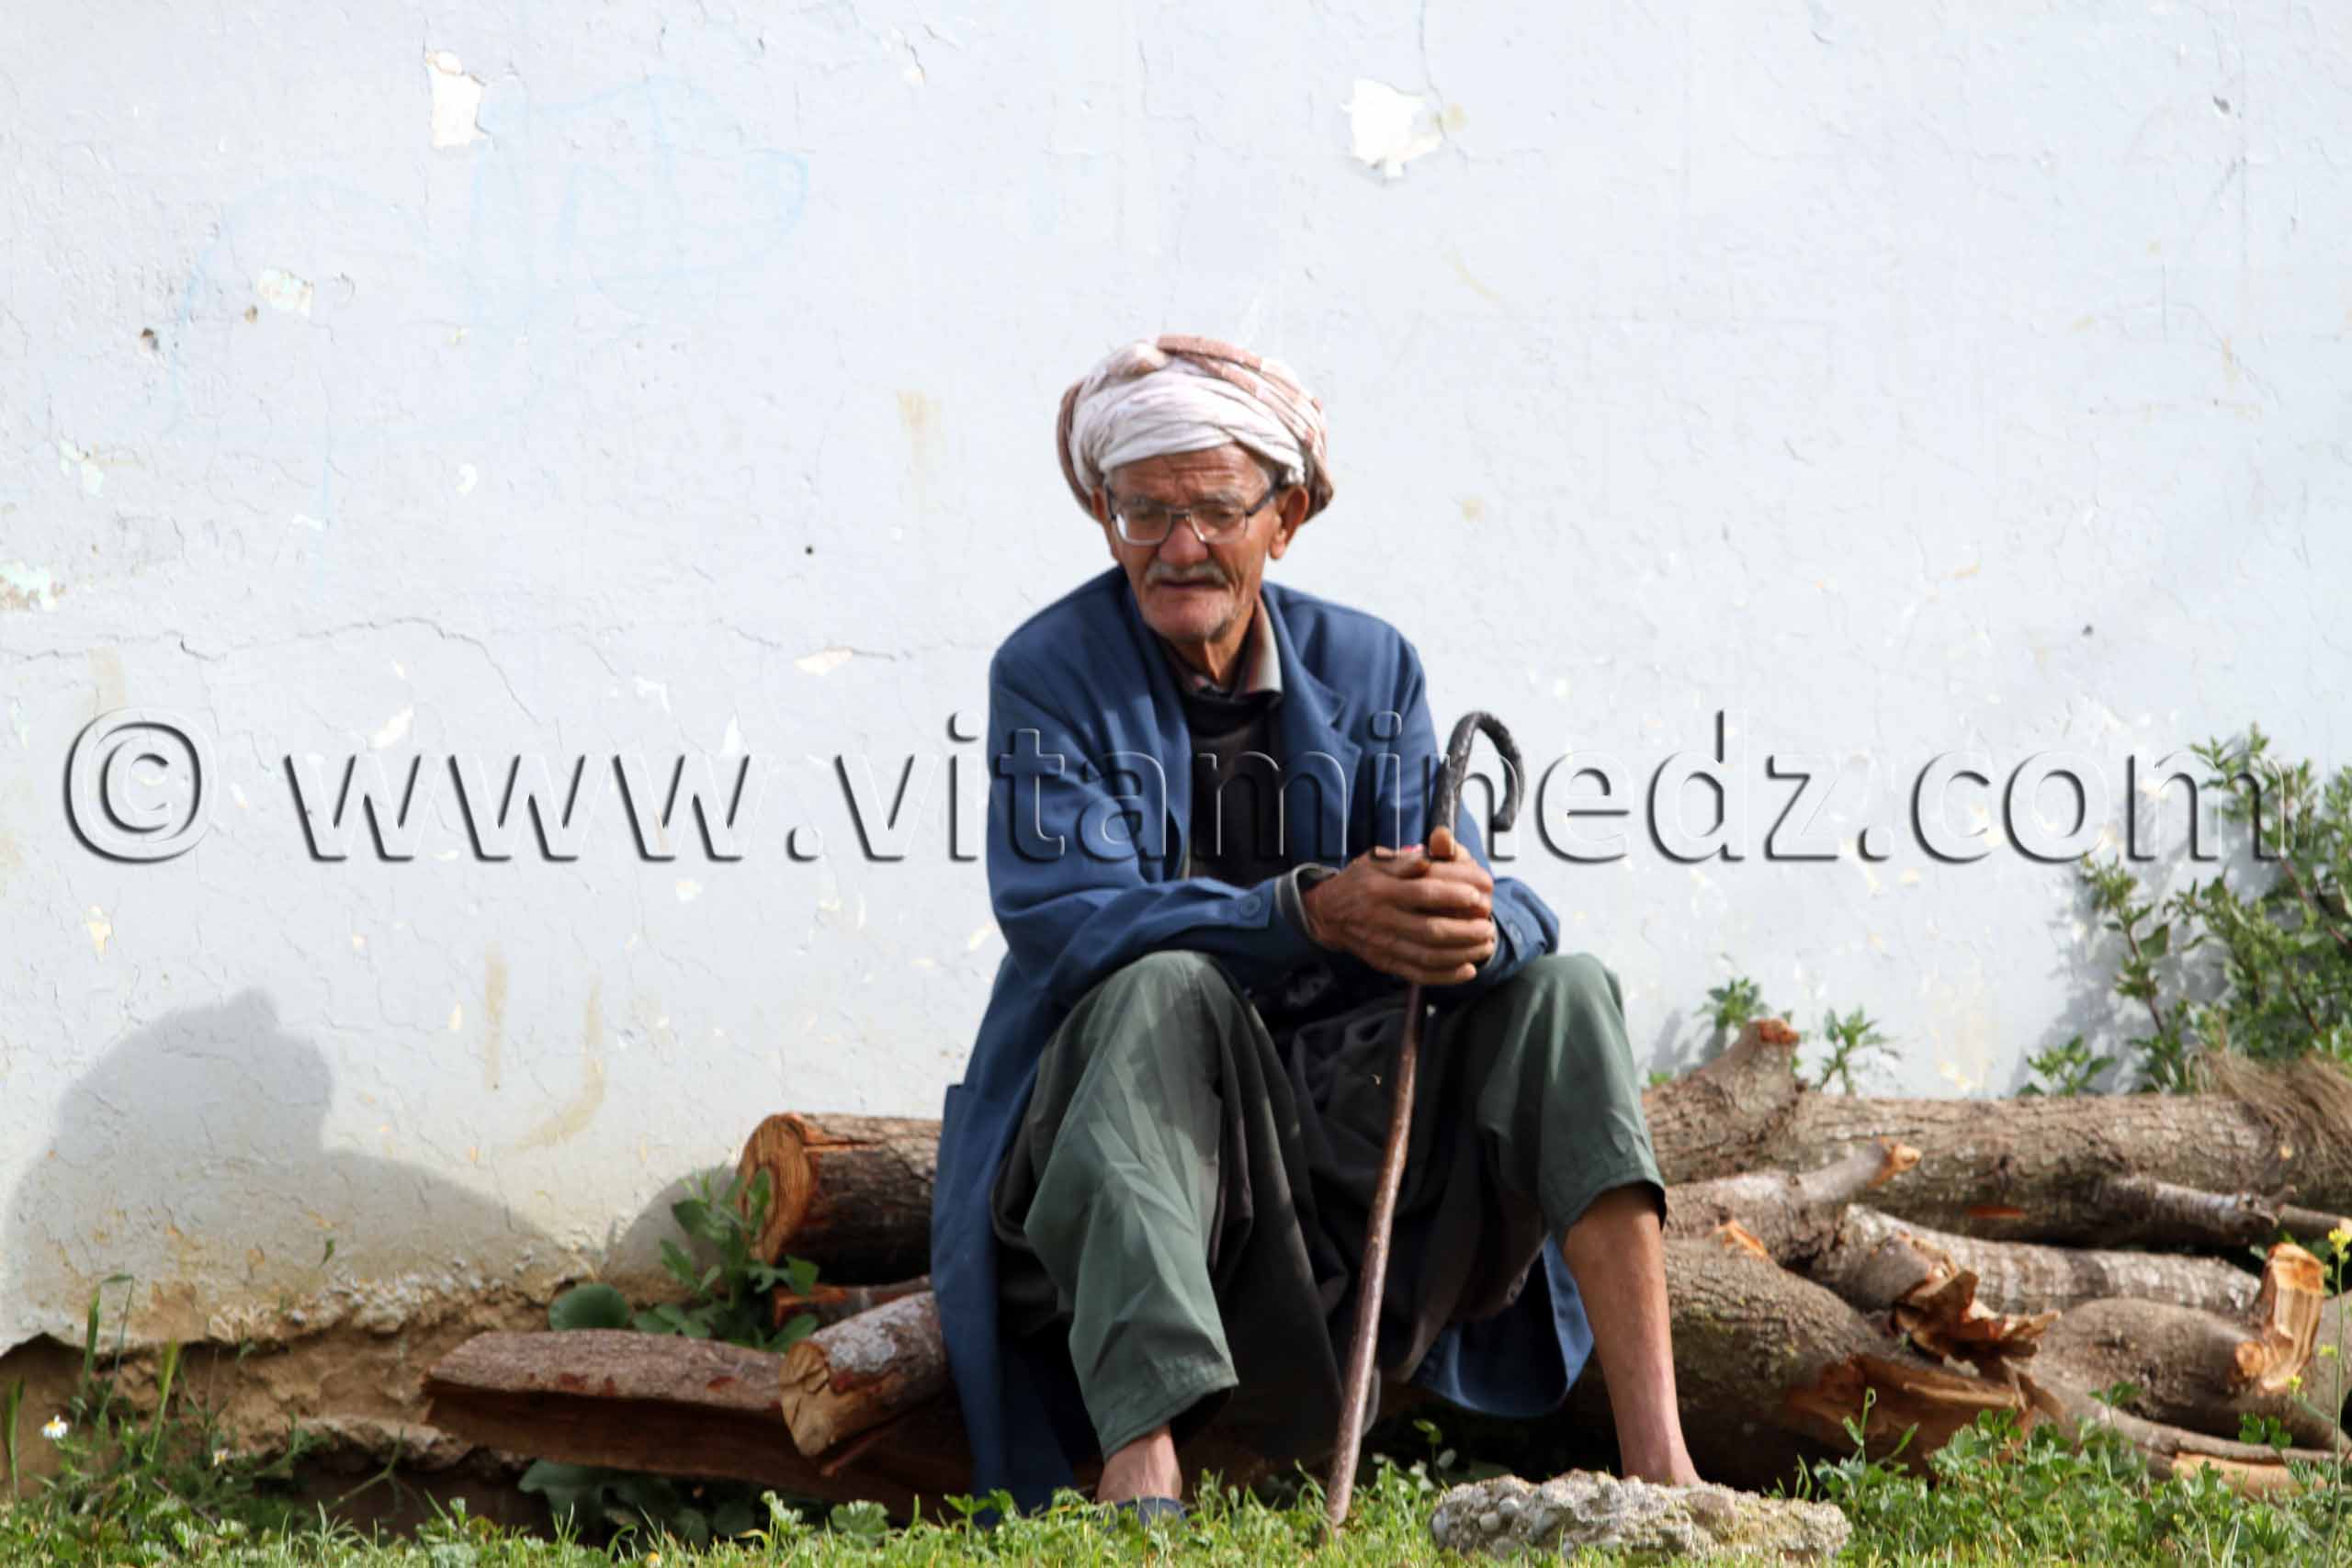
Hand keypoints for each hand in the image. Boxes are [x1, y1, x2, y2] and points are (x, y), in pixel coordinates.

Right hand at [1301, 825, 1496, 985]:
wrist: (1328, 914)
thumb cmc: (1359, 882)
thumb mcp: (1376, 862)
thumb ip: (1404, 860)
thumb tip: (1428, 857)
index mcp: (1382, 890)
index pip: (1423, 893)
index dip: (1453, 894)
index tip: (1478, 893)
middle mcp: (1383, 920)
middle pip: (1430, 930)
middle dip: (1465, 930)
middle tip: (1489, 924)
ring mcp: (1384, 945)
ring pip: (1428, 956)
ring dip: (1462, 953)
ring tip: (1485, 945)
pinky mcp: (1386, 963)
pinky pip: (1419, 974)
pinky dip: (1446, 976)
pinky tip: (1467, 969)